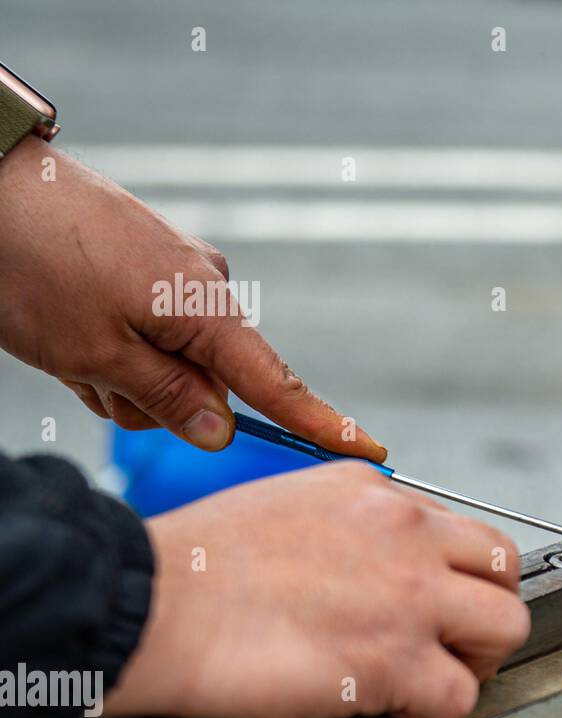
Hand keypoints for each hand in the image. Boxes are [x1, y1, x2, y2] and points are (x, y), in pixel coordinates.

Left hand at [0, 137, 383, 458]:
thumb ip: (167, 399)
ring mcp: (177, 273)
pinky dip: (112, 347)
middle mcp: (206, 287)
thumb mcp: (94, 353)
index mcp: (205, 309)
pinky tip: (69, 327)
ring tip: (68, 346)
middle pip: (207, 385)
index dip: (323, 425)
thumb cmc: (32, 265)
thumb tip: (225, 431)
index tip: (371, 450)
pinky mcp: (149, 265)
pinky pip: (149, 332)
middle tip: (87, 377)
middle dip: (151, 400)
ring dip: (119, 375)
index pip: (278, 386)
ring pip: (168, 364)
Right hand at [104, 462, 530, 717]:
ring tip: (434, 675)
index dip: (454, 576)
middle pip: (504, 569)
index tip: (435, 603)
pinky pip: (460, 695)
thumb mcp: (288, 503)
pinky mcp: (394, 657)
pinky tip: (400, 708)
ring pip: (507, 626)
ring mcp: (409, 594)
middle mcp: (405, 533)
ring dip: (476, 659)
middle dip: (484, 609)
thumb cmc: (197, 564)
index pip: (461, 531)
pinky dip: (437, 711)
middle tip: (452, 641)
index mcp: (376, 493)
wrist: (155, 600)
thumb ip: (350, 525)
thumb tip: (374, 563)